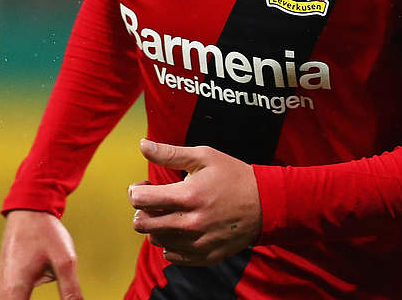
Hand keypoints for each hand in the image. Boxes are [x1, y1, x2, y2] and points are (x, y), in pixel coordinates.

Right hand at [0, 210, 83, 299]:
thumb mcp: (65, 261)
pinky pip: (5, 297)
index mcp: (15, 288)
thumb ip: (70, 289)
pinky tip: (28, 297)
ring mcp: (0, 283)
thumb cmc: (45, 232)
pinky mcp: (2, 278)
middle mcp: (2, 289)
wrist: (29, 209)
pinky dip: (17, 299)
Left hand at [128, 139, 260, 266]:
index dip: (135, 191)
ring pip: (155, 240)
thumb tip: (143, 146)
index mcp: (187, 196)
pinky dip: (171, 242)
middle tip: (153, 201)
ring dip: (157, 226)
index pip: (139, 200)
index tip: (143, 186)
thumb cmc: (233, 176)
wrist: (266, 204)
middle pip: (142, 224)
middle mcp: (189, 224)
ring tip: (171, 212)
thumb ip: (170, 153)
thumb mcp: (204, 157)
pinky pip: (172, 255)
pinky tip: (181, 228)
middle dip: (142, 210)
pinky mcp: (204, 257)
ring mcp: (197, 244)